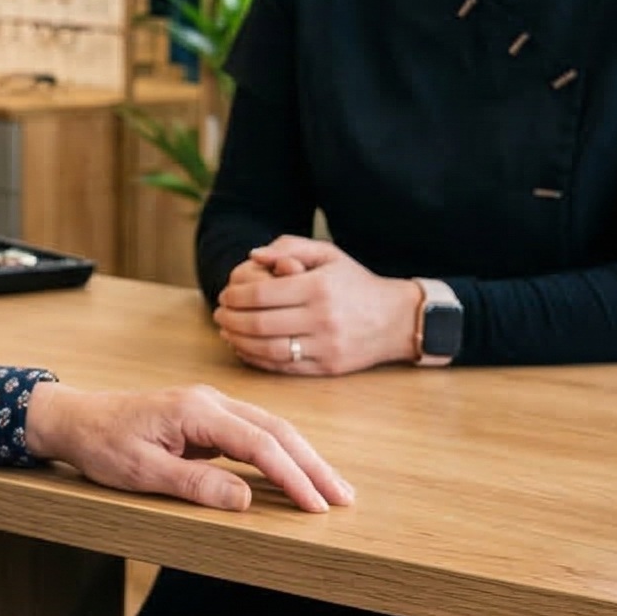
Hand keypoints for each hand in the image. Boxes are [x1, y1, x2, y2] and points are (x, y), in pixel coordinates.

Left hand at [23, 380, 352, 513]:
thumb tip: (245, 500)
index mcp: (195, 411)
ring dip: (302, 457)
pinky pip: (253, 433)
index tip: (316, 505)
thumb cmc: (102, 444)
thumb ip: (195, 485)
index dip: (291, 475)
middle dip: (312, 464)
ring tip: (331, 488)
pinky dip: (280, 453)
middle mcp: (210, 402)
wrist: (75, 419)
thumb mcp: (142, 472)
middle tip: (343, 498)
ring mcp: (209, 407)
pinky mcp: (206, 419)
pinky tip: (296, 474)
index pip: (258, 443)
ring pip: (269, 428)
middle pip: (275, 429)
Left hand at [214, 236, 420, 376]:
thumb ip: (290, 247)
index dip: (236, 296)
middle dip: (232, 319)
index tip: (224, 294)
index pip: (262, 294)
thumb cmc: (356, 283)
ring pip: (270, 349)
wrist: (397, 319)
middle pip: (261, 323)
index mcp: (318, 287)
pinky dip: (259, 359)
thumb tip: (254, 255)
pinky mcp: (328, 368)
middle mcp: (322, 318)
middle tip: (219, 314)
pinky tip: (246, 349)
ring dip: (240, 341)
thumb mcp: (329, 254)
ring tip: (227, 331)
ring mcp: (326, 346)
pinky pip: (285, 367)